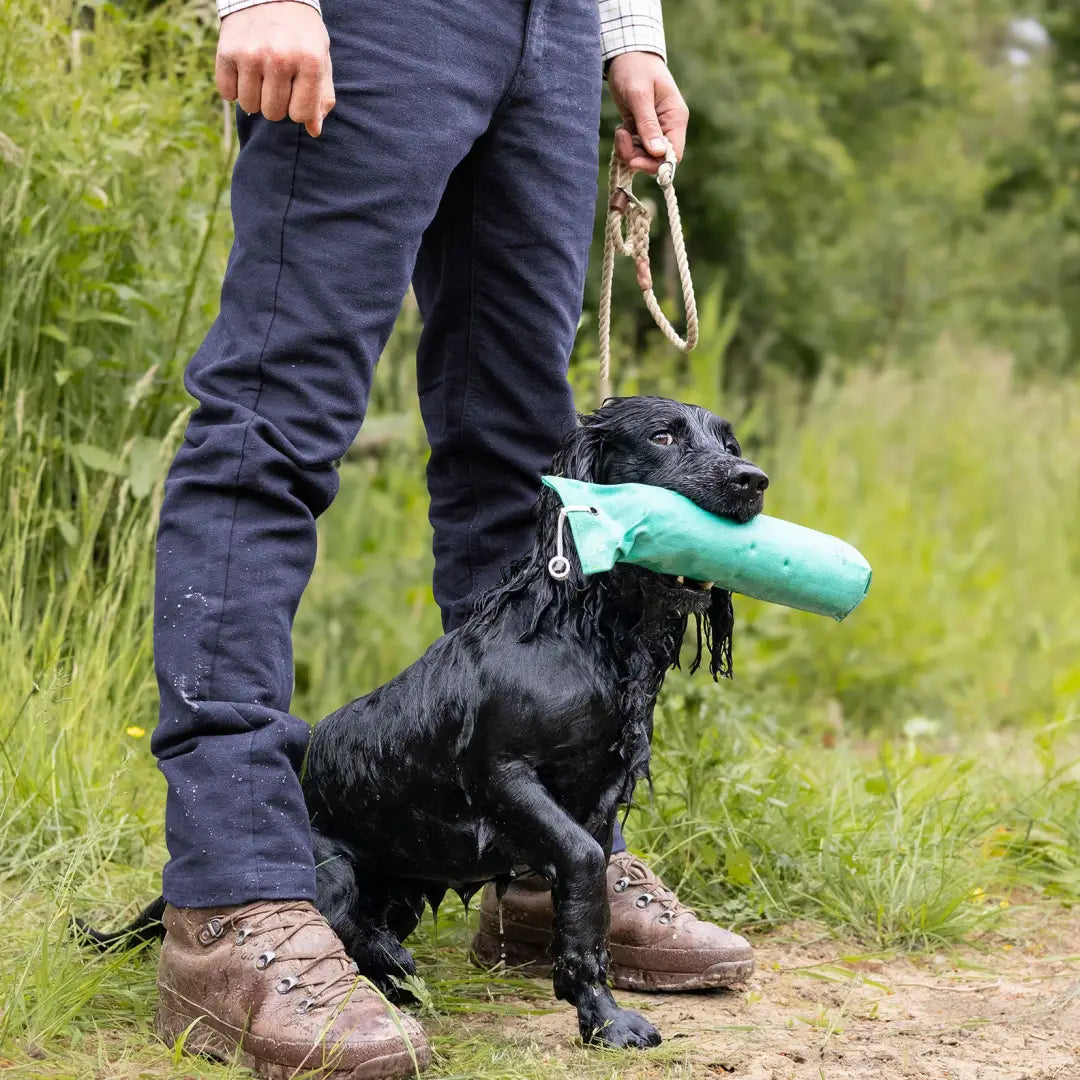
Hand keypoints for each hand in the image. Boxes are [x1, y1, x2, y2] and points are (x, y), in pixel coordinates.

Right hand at [216, 2, 335, 137]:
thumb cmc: (300, 33)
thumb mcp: (320, 58)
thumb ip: (321, 96)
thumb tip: (314, 130)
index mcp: (309, 61)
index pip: (300, 114)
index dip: (298, 109)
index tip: (296, 93)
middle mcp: (280, 58)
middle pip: (273, 113)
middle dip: (276, 104)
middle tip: (277, 82)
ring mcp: (251, 54)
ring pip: (249, 105)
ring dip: (255, 97)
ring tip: (260, 76)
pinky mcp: (227, 51)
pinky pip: (227, 93)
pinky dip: (233, 88)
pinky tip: (243, 71)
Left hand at [607, 52, 688, 173]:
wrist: (625, 54)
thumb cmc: (635, 68)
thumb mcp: (639, 95)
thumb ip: (648, 124)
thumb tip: (658, 152)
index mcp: (675, 118)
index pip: (674, 154)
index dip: (656, 163)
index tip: (635, 160)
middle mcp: (668, 126)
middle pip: (657, 159)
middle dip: (637, 157)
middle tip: (622, 139)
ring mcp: (655, 129)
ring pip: (644, 156)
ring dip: (628, 150)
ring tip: (620, 130)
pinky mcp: (642, 130)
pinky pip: (636, 148)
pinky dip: (626, 145)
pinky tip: (621, 129)